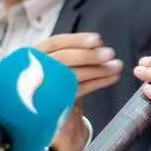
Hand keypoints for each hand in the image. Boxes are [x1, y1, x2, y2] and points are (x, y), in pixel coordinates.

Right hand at [36, 33, 123, 150]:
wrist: (49, 110)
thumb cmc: (57, 79)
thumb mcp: (61, 62)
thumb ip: (75, 52)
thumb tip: (98, 45)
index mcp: (35, 54)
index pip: (56, 43)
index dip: (77, 40)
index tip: (98, 40)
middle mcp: (34, 69)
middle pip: (63, 59)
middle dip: (89, 55)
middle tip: (110, 54)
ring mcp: (42, 87)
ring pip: (71, 75)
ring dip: (97, 70)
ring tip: (116, 67)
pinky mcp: (53, 103)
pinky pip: (78, 91)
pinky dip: (97, 82)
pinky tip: (111, 78)